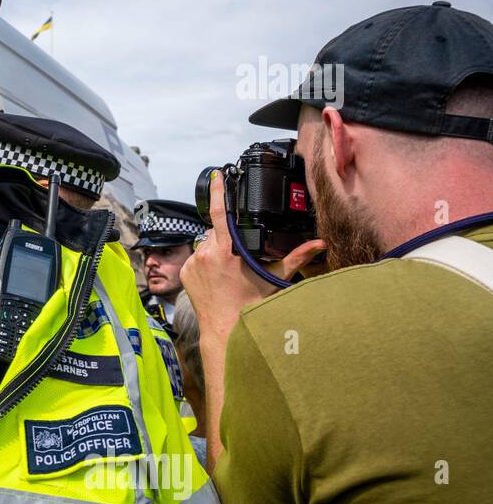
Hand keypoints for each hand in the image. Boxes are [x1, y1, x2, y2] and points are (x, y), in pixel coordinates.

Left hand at [181, 172, 324, 337]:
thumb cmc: (250, 304)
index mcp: (226, 251)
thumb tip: (319, 245)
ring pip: (205, 244)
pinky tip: (216, 276)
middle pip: (216, 232)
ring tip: (228, 269)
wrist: (224, 327)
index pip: (219, 212)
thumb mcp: (274, 277)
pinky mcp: (185, 272)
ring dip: (216, 249)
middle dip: (227, 237)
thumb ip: (296, 258)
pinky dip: (205, 262)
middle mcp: (206, 253)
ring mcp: (192, 263)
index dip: (219, 191)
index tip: (217, 176)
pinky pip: (195, 258)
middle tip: (238, 256)